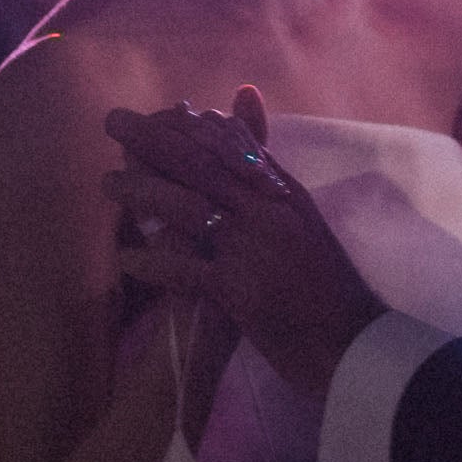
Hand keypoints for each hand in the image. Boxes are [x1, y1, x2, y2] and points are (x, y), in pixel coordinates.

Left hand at [104, 89, 387, 396]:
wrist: (353, 345)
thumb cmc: (326, 287)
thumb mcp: (303, 224)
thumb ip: (270, 181)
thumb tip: (248, 128)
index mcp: (285, 193)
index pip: (232, 145)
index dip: (189, 129)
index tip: (155, 117)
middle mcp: (269, 211)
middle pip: (203, 164)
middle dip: (154, 139)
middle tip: (114, 120)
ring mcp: (254, 248)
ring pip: (190, 206)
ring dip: (144, 191)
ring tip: (108, 183)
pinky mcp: (241, 291)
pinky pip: (186, 270)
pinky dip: (154, 264)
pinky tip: (126, 261)